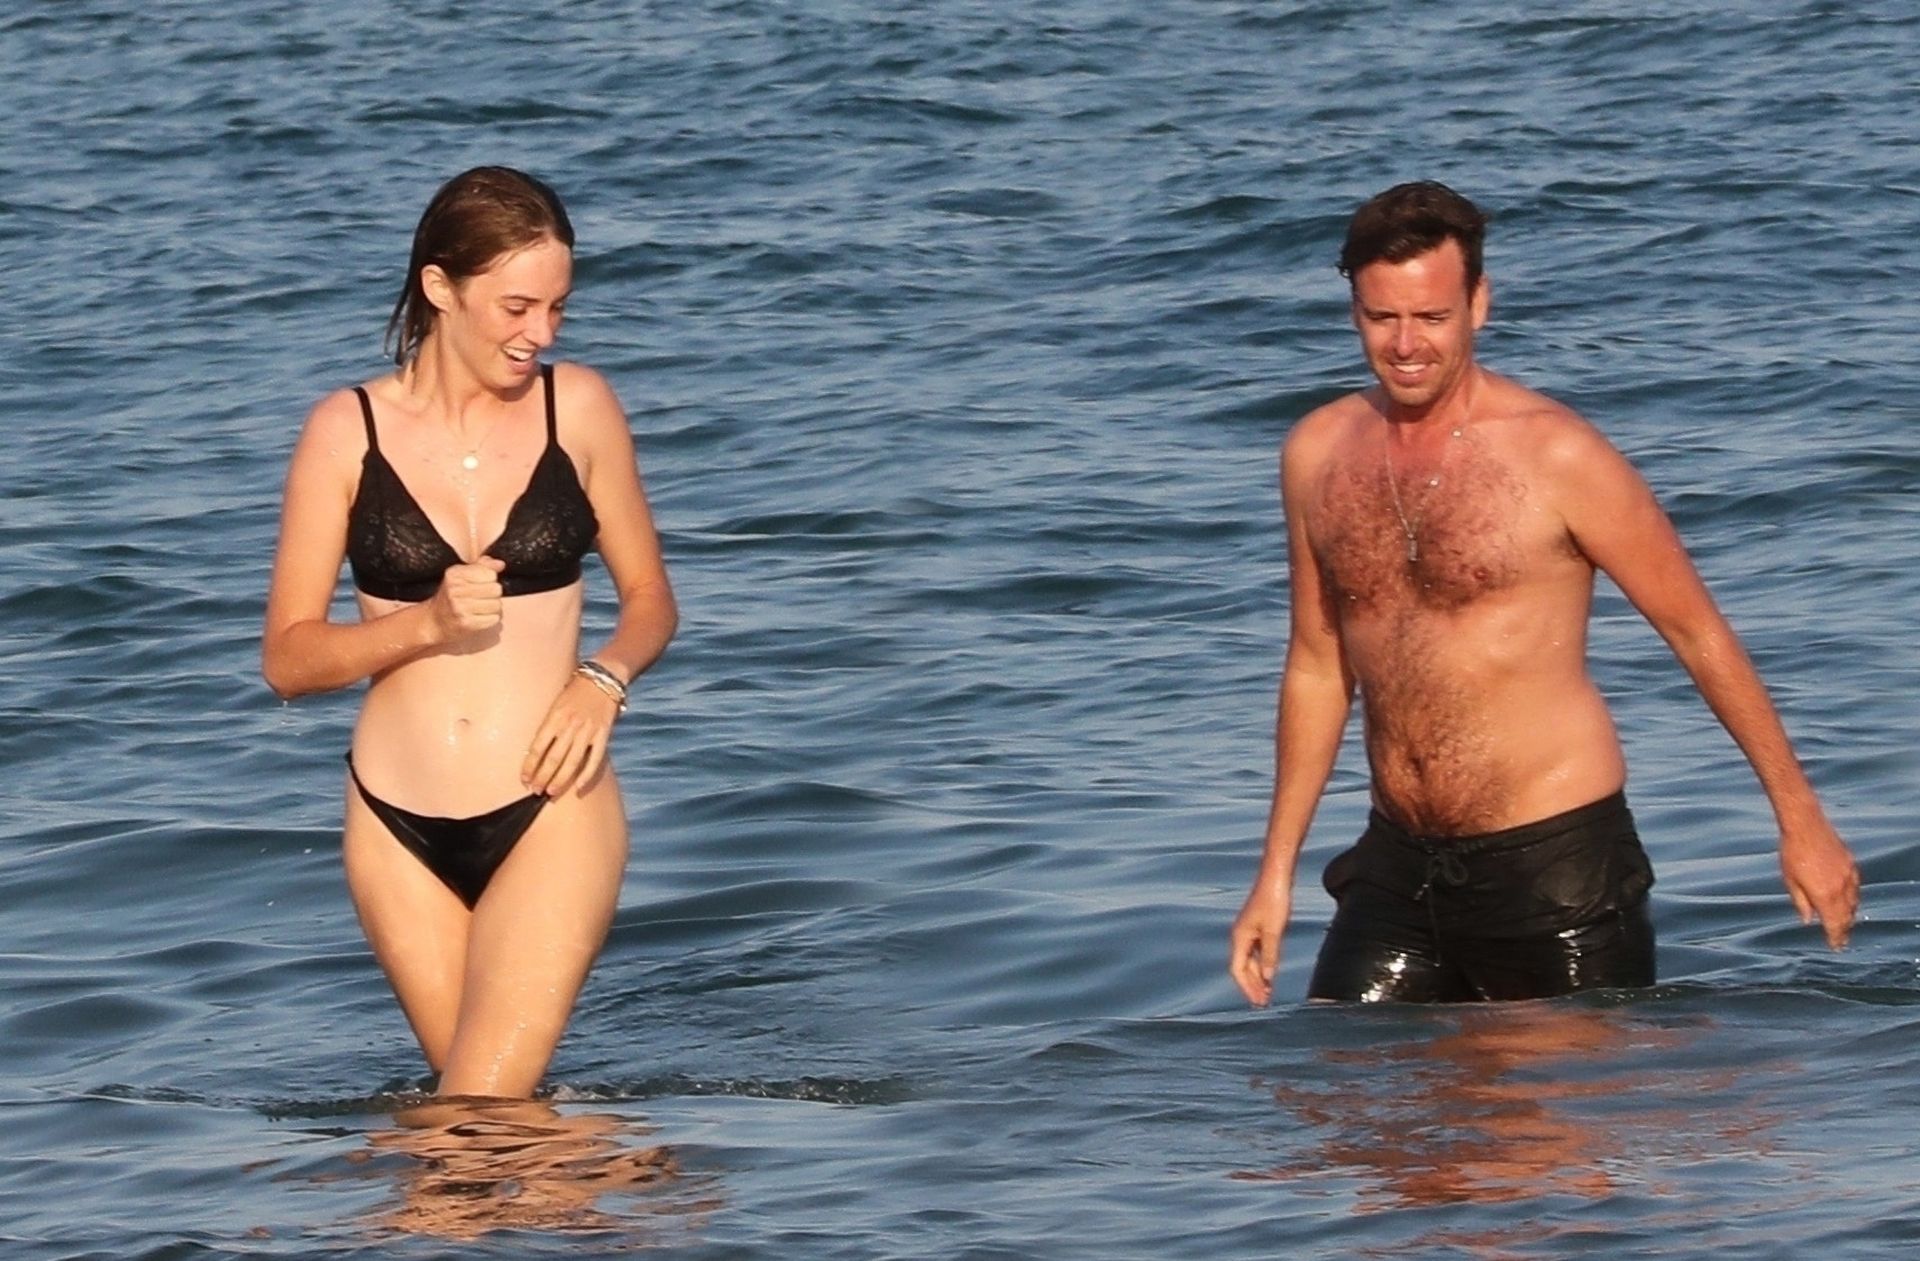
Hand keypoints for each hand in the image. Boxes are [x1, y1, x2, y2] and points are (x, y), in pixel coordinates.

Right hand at [427, 557, 505, 642]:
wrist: (435, 621)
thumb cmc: (452, 596)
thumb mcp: (461, 575)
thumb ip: (482, 566)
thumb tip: (500, 564)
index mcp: (455, 574)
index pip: (490, 573)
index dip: (490, 579)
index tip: (480, 584)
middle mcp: (456, 590)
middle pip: (496, 589)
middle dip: (493, 594)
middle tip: (482, 597)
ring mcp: (460, 608)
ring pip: (497, 605)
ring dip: (493, 608)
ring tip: (481, 608)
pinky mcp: (467, 623)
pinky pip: (494, 619)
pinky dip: (491, 619)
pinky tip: (480, 617)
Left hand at [521, 672, 621, 797]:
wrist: (603, 678)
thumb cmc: (575, 690)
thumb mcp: (556, 704)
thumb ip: (549, 726)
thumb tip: (535, 751)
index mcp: (554, 717)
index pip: (538, 748)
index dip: (529, 766)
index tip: (524, 779)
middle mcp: (570, 726)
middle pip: (553, 758)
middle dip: (542, 777)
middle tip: (535, 791)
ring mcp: (588, 731)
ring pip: (571, 762)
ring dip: (560, 780)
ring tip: (551, 793)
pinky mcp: (603, 734)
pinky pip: (594, 759)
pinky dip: (586, 775)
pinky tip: (578, 787)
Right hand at [1229, 880, 1292, 1006]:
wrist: (1276, 876)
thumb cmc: (1274, 900)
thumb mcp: (1274, 931)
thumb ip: (1270, 956)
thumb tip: (1267, 978)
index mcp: (1240, 937)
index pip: (1237, 969)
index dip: (1246, 988)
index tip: (1257, 1002)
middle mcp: (1241, 935)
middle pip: (1242, 967)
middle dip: (1251, 986)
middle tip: (1263, 1003)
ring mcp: (1249, 931)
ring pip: (1249, 960)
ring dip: (1257, 977)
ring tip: (1267, 993)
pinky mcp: (1258, 926)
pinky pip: (1256, 952)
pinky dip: (1262, 965)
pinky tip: (1271, 973)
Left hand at [1779, 818, 1859, 948]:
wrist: (1806, 825)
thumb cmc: (1792, 853)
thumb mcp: (1790, 881)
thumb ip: (1801, 903)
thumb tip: (1808, 920)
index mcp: (1824, 895)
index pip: (1834, 924)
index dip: (1835, 937)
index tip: (1836, 947)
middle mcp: (1841, 888)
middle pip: (1846, 916)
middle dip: (1844, 930)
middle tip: (1841, 940)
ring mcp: (1849, 876)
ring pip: (1854, 903)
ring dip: (1849, 915)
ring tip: (1844, 924)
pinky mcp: (1851, 865)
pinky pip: (1856, 888)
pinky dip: (1853, 899)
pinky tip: (1848, 901)